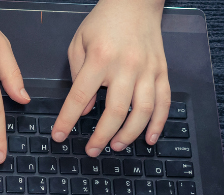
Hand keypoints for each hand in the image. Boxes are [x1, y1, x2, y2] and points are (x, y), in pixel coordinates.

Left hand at [52, 0, 169, 156]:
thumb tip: (86, 108)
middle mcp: (126, 67)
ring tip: (116, 146)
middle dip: (101, 136)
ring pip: (142, 112)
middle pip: (115, 111)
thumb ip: (78, 76)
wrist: (135, 2)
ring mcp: (148, 70)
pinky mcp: (162, 71)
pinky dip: (158, 124)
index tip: (59, 136)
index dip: (67, 120)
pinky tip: (149, 138)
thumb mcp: (79, 43)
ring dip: (129, 134)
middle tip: (91, 150)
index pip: (80, 97)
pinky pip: (164, 103)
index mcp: (100, 59)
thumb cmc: (103, 22)